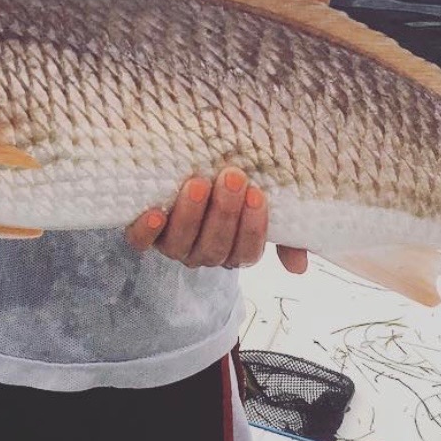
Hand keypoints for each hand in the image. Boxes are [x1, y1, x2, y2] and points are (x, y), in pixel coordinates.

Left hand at [126, 166, 307, 273]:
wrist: (183, 173)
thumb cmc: (226, 188)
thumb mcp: (256, 203)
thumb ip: (284, 233)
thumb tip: (299, 268)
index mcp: (233, 250)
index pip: (247, 251)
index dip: (253, 228)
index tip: (257, 195)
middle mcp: (203, 253)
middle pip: (216, 247)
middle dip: (225, 214)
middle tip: (231, 178)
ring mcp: (172, 245)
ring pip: (181, 245)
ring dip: (191, 215)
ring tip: (198, 183)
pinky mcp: (143, 234)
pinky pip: (141, 242)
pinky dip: (146, 231)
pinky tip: (155, 214)